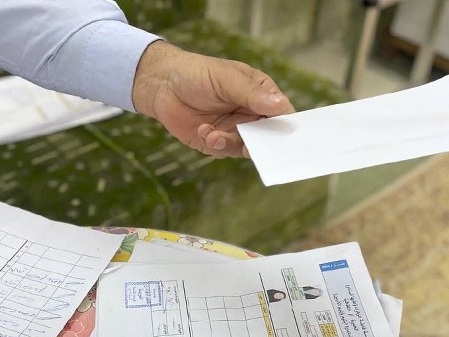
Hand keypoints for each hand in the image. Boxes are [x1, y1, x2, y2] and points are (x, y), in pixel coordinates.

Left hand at [132, 41, 294, 157]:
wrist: (162, 84)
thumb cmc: (197, 73)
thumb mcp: (227, 79)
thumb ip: (252, 94)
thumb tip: (280, 105)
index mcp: (260, 94)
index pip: (282, 113)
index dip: (287, 126)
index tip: (286, 137)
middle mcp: (251, 114)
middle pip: (267, 136)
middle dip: (260, 143)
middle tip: (251, 147)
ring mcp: (234, 129)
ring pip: (245, 147)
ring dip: (230, 144)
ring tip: (213, 135)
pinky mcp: (216, 142)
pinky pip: (224, 151)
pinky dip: (215, 144)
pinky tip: (203, 131)